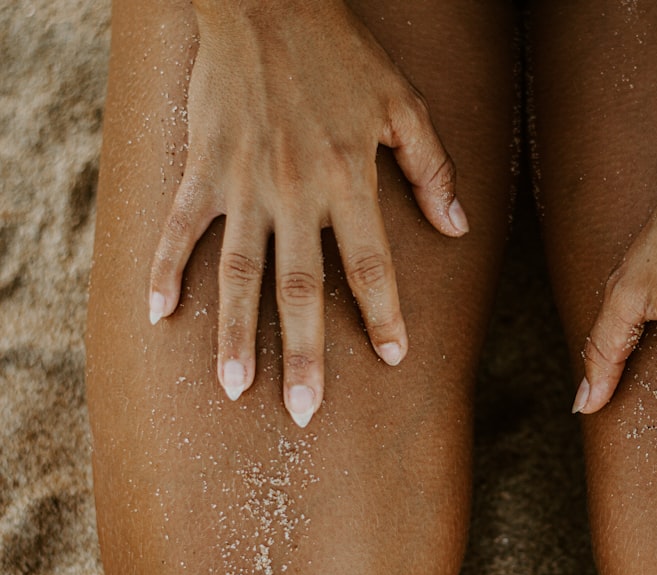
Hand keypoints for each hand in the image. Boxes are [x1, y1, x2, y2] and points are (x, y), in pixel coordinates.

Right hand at [148, 1, 466, 426]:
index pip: (370, 265)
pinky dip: (167, 270)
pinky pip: (181, 229)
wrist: (267, 3)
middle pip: (300, 289)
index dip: (383, 315)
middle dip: (304, 354)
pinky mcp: (203, 169)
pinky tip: (158, 316)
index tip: (393, 358)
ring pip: (240, 273)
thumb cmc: (342, 54)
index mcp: (348, 180)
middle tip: (304, 413)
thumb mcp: (402, 105)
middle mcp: (296, 193)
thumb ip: (430, 168)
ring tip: (235, 389)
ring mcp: (243, 184)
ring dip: (236, 334)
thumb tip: (458, 226)